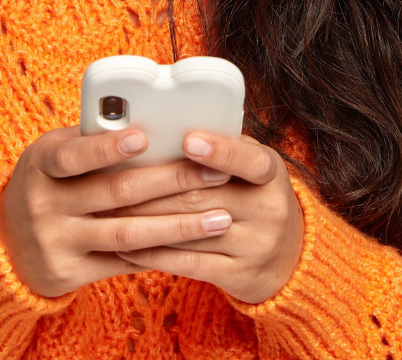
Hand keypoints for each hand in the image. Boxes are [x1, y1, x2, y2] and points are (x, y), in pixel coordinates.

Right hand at [0, 126, 236, 296]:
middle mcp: (46, 205)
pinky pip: (124, 263)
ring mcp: (58, 242)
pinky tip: (194, 245)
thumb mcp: (53, 153)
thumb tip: (152, 119)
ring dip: (179, 225)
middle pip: (116, 193)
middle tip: (214, 172)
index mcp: (41, 164)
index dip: (107, 148)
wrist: (4, 242)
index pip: (74, 155)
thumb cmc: (46, 180)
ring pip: (128, 234)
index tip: (144, 137)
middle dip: (171, 182)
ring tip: (221, 217)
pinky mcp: (70, 274)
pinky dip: (161, 252)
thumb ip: (91, 139)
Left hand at [106, 133, 304, 303]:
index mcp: (272, 174)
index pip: (250, 161)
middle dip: (155, 187)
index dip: (220, 151)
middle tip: (117, 178)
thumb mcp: (253, 167)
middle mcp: (269, 210)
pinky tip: (127, 246)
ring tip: (111, 210)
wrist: (290, 258)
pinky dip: (153, 254)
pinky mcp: (238, 276)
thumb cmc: (256, 196)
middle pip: (204, 196)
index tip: (189, 141)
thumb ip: (224, 147)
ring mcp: (256, 246)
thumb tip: (171, 125)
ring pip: (191, 230)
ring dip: (146, 220)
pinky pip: (188, 263)